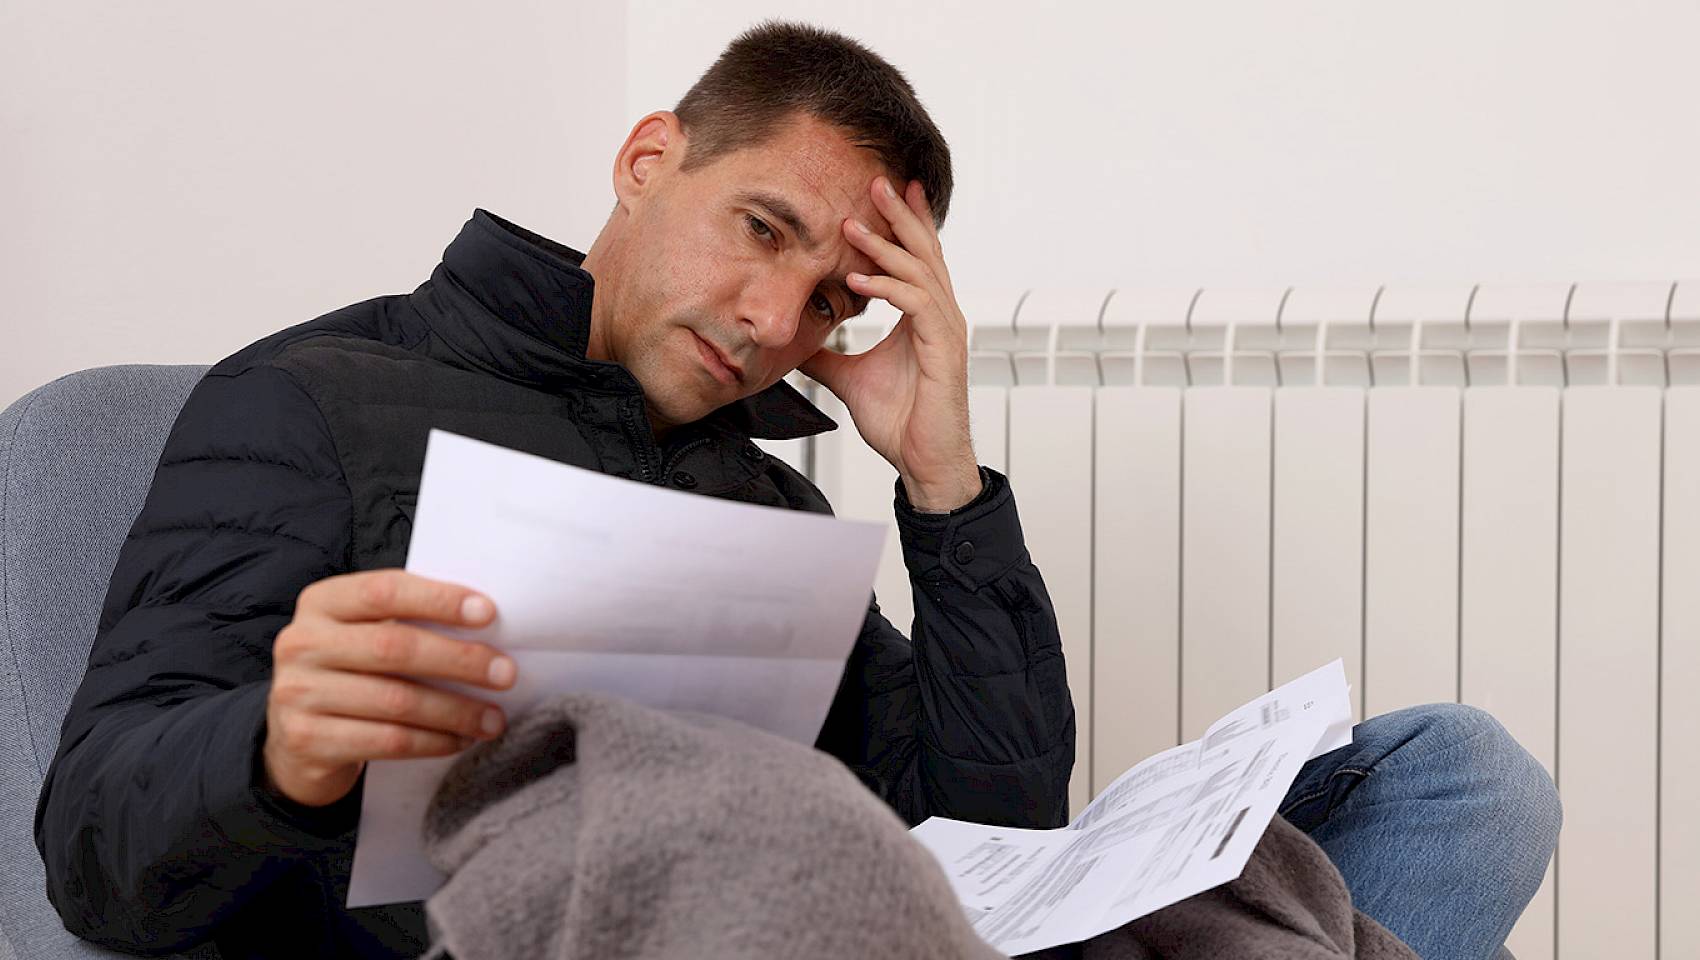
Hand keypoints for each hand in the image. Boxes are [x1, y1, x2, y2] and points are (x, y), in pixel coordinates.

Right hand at [262, 569, 514, 807]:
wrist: (295, 735)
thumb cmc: (350, 672)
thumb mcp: (364, 633)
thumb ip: (408, 620)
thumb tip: (486, 622)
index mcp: (321, 602)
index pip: (385, 591)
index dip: (439, 600)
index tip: (488, 612)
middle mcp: (302, 643)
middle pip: (395, 647)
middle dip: (460, 661)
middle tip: (505, 673)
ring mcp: (299, 693)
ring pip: (397, 701)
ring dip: (456, 711)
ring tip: (493, 718)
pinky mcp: (308, 740)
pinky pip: (387, 741)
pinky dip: (433, 742)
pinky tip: (460, 739)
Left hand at [799, 176, 981, 511]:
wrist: (922, 463)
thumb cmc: (900, 423)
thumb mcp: (849, 378)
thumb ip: (827, 355)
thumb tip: (795, 341)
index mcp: (923, 317)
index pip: (917, 259)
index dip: (904, 225)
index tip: (883, 194)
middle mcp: (940, 316)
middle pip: (924, 252)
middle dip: (901, 214)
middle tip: (877, 181)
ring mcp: (946, 331)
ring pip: (920, 271)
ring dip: (887, 245)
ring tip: (854, 224)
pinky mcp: (944, 350)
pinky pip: (917, 305)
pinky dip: (888, 288)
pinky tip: (858, 278)